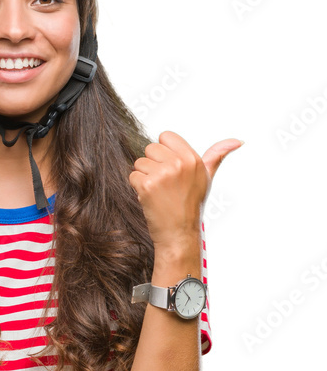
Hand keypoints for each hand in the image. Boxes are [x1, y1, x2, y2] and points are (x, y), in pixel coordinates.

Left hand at [129, 131, 243, 250]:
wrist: (179, 233)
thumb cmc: (191, 205)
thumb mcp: (207, 178)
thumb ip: (216, 156)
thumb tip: (238, 141)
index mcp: (192, 159)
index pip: (165, 136)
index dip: (164, 152)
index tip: (170, 168)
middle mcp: (179, 164)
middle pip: (150, 148)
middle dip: (153, 164)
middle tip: (164, 183)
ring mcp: (162, 174)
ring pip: (140, 162)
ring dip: (144, 177)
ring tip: (159, 191)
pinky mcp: (147, 186)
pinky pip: (133, 176)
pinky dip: (137, 187)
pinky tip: (151, 198)